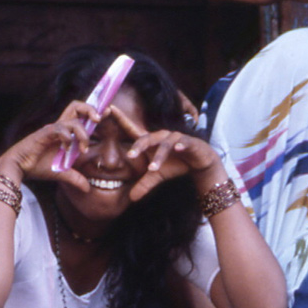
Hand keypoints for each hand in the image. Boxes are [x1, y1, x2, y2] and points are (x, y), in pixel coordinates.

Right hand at [0, 100, 101, 193]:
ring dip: (82, 134)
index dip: (93, 112)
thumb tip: (87, 189)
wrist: (18, 168)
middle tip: (99, 119)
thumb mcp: (61, 174)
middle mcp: (59, 127)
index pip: (80, 115)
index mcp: (64, 132)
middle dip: (91, 110)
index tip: (107, 112)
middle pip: (76, 106)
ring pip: (73, 121)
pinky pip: (60, 129)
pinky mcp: (44, 133)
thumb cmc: (37, 166)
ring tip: (83, 149)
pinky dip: (67, 138)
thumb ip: (75, 178)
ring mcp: (52, 129)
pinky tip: (66, 149)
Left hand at [110, 102, 224, 201]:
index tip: (108, 108)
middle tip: (131, 156)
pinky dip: (179, 146)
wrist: (199, 162)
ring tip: (153, 169)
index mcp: (151, 142)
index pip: (133, 129)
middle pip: (147, 138)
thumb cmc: (176, 164)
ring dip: (159, 156)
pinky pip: (182, 143)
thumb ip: (145, 184)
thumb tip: (132, 199)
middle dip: (139, 146)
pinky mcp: (188, 142)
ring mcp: (175, 138)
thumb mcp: (158, 176)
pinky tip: (177, 149)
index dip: (122, 118)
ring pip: (164, 144)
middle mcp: (161, 137)